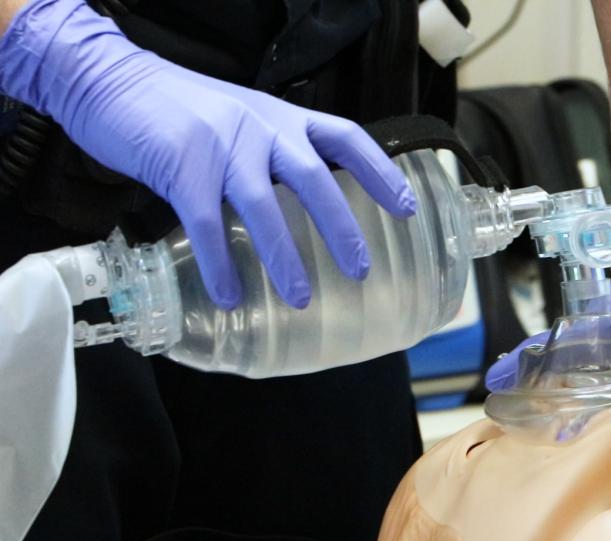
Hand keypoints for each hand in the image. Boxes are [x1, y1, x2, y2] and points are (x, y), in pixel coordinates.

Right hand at [0, 0, 413, 308]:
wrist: (109, 79)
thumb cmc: (180, 108)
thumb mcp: (244, 118)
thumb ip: (276, 151)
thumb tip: (310, 202)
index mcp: (282, 116)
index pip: (346, 139)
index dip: (381, 174)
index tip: (407, 209)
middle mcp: (261, 126)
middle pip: (315, 178)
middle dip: (342, 227)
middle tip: (360, 270)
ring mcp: (221, 143)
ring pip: (266, 205)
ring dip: (287, 256)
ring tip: (302, 297)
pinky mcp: (180, 163)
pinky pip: (206, 222)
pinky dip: (221, 262)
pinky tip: (229, 293)